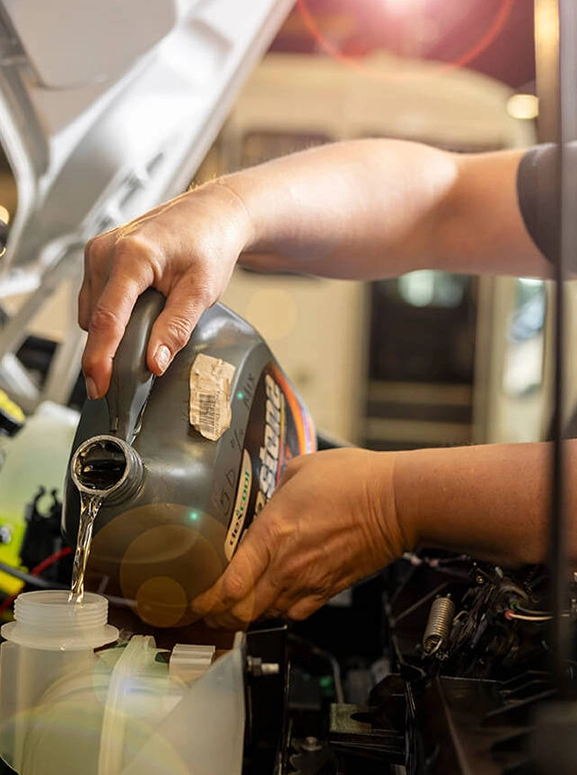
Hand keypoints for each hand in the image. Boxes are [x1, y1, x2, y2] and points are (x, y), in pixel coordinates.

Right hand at [79, 181, 253, 398]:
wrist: (211, 215)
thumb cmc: (209, 244)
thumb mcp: (201, 292)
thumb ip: (176, 329)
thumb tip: (154, 363)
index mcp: (132, 256)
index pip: (107, 318)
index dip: (100, 358)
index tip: (99, 385)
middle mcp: (107, 250)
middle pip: (94, 318)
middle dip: (107, 351)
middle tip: (132, 374)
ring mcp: (99, 251)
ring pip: (90, 311)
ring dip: (109, 331)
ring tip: (146, 330)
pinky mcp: (98, 256)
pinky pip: (93, 299)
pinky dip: (109, 315)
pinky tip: (136, 314)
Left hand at [190, 448, 408, 627]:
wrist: (398, 501)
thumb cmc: (355, 480)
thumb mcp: (301, 468)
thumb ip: (276, 486)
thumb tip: (271, 495)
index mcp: (273, 533)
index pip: (229, 584)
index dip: (206, 599)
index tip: (193, 599)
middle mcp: (287, 565)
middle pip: (241, 611)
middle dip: (219, 615)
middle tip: (207, 608)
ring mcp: (310, 581)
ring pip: (266, 616)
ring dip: (247, 614)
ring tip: (235, 606)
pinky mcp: (330, 589)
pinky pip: (296, 613)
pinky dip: (279, 612)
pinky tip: (274, 600)